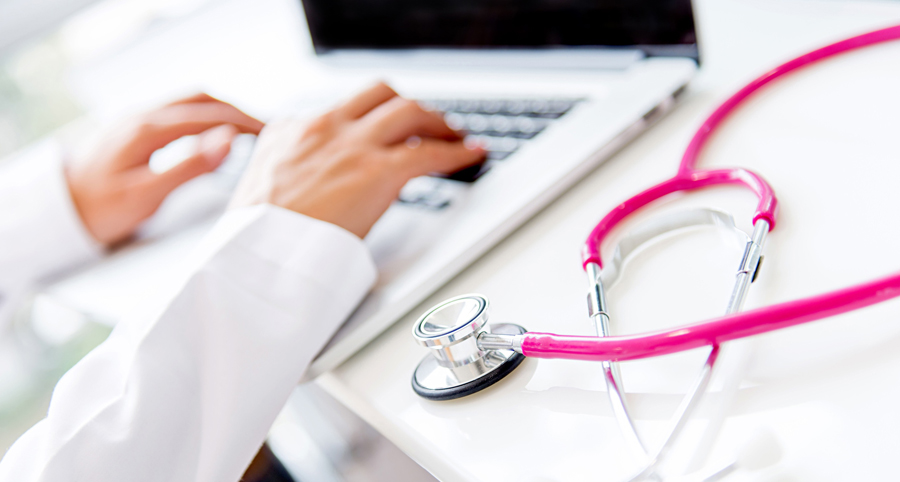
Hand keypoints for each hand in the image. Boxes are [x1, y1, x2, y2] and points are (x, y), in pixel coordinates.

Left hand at [66, 93, 263, 245]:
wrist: (60, 210)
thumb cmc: (99, 209)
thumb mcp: (147, 195)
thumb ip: (189, 166)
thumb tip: (227, 140)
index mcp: (147, 129)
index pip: (209, 114)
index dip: (243, 123)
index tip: (270, 135)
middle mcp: (143, 115)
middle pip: (202, 100)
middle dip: (238, 112)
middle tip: (266, 131)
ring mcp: (138, 119)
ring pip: (191, 102)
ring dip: (223, 111)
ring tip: (248, 130)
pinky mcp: (136, 128)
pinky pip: (179, 111)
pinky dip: (206, 116)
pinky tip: (216, 132)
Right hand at [231, 83, 484, 237]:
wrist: (255, 254)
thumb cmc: (254, 237)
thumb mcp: (254, 189)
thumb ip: (280, 173)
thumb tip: (292, 179)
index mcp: (290, 132)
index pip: (342, 109)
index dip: (372, 117)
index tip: (385, 128)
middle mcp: (323, 128)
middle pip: (380, 94)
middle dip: (409, 107)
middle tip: (428, 124)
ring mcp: (352, 147)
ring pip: (408, 111)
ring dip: (437, 122)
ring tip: (453, 136)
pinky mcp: (376, 172)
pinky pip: (429, 153)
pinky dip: (456, 152)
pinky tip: (471, 155)